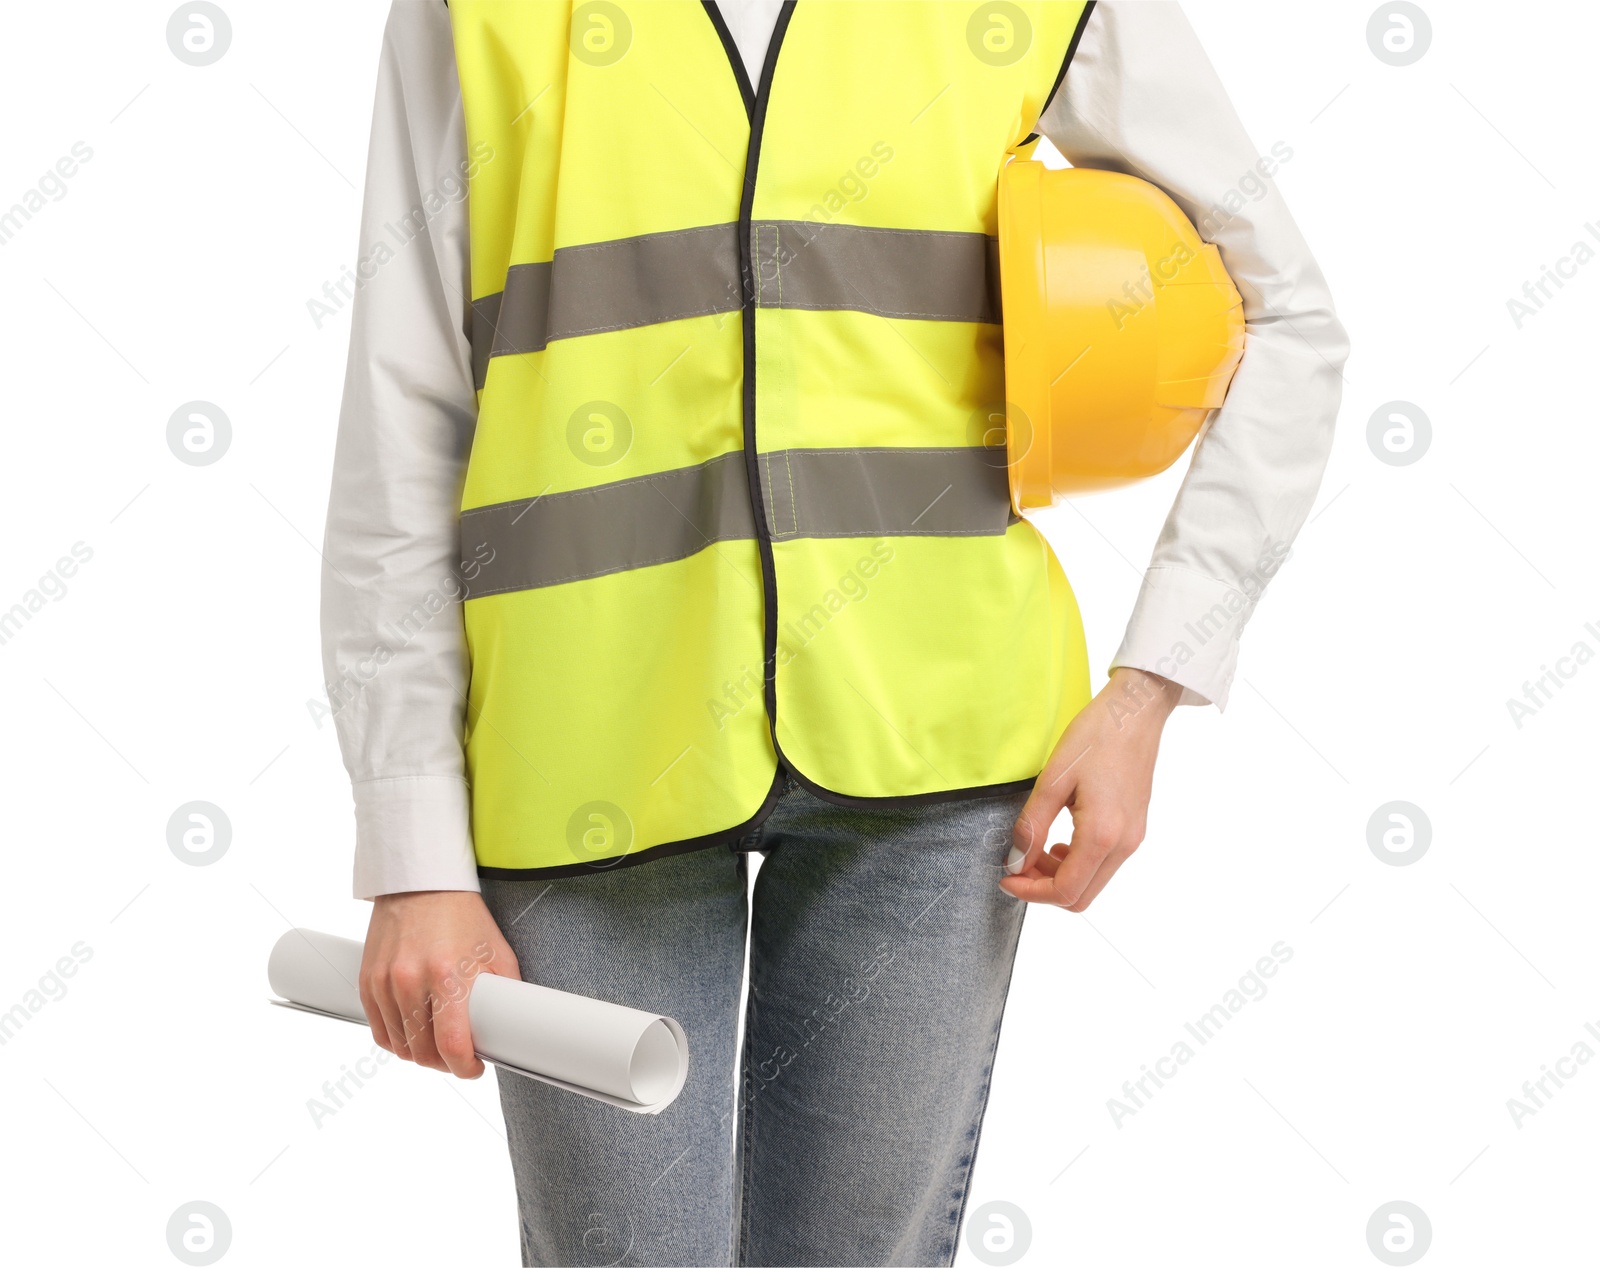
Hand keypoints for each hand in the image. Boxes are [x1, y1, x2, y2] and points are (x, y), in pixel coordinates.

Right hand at [358, 890, 520, 1078]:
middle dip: (445, 1063)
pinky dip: (397, 1041)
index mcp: (448, 975)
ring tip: (438, 1047)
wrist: (421, 883)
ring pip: (400, 1046)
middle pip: (423, 1052)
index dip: (465, 1068)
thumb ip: (505, 991)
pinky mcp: (368, 981)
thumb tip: (513, 1027)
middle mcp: (411, 981)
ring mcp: (385, 982)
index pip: (451, 1045)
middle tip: (458, 1057)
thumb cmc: (462, 916)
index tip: (474, 1068)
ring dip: (420, 1055)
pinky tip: (413, 1036)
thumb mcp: (496, 950)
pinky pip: (379, 1031)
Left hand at [1000, 667, 1183, 909]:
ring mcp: (1133, 838)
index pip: (1065, 891)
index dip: (1031, 892)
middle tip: (1018, 865)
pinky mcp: (1135, 829)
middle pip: (1081, 896)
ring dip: (1060, 875)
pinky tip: (1060, 840)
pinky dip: (1077, 863)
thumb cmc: (1095, 737)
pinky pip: (1104, 863)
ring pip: (1093, 882)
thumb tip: (1016, 860)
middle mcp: (1124, 844)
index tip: (1006, 877)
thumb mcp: (1053, 779)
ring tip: (1036, 848)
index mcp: (1102, 834)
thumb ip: (1033, 825)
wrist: (1136, 713)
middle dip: (1044, 888)